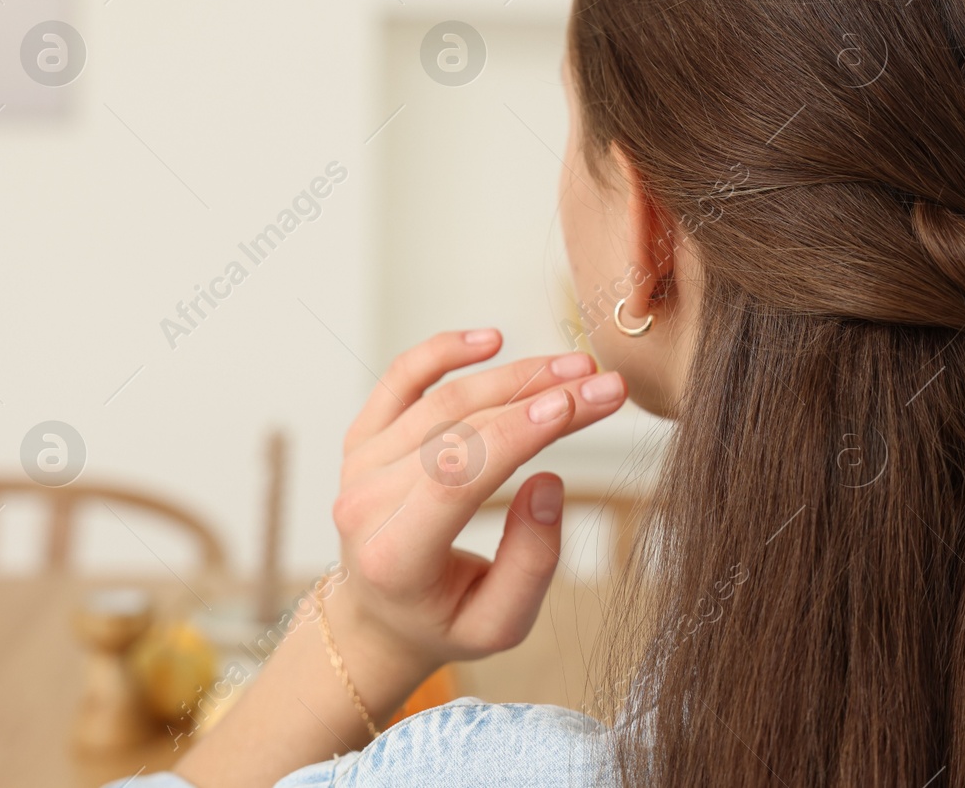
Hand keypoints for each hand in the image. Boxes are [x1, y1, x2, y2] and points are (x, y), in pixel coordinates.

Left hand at [324, 328, 627, 706]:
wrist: (379, 615)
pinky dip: (444, 350)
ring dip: (514, 373)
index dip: (517, 433)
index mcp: (395, 556)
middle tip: (605, 384)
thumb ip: (531, 564)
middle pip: (457, 429)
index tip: (575, 404)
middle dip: (539, 396)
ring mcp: (359, 465)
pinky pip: (401, 379)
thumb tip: (549, 483)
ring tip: (577, 366)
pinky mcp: (363, 437)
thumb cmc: (447, 619)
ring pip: (441, 399)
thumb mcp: (500, 624)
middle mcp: (365, 504)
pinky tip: (493, 339)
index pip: (457, 478)